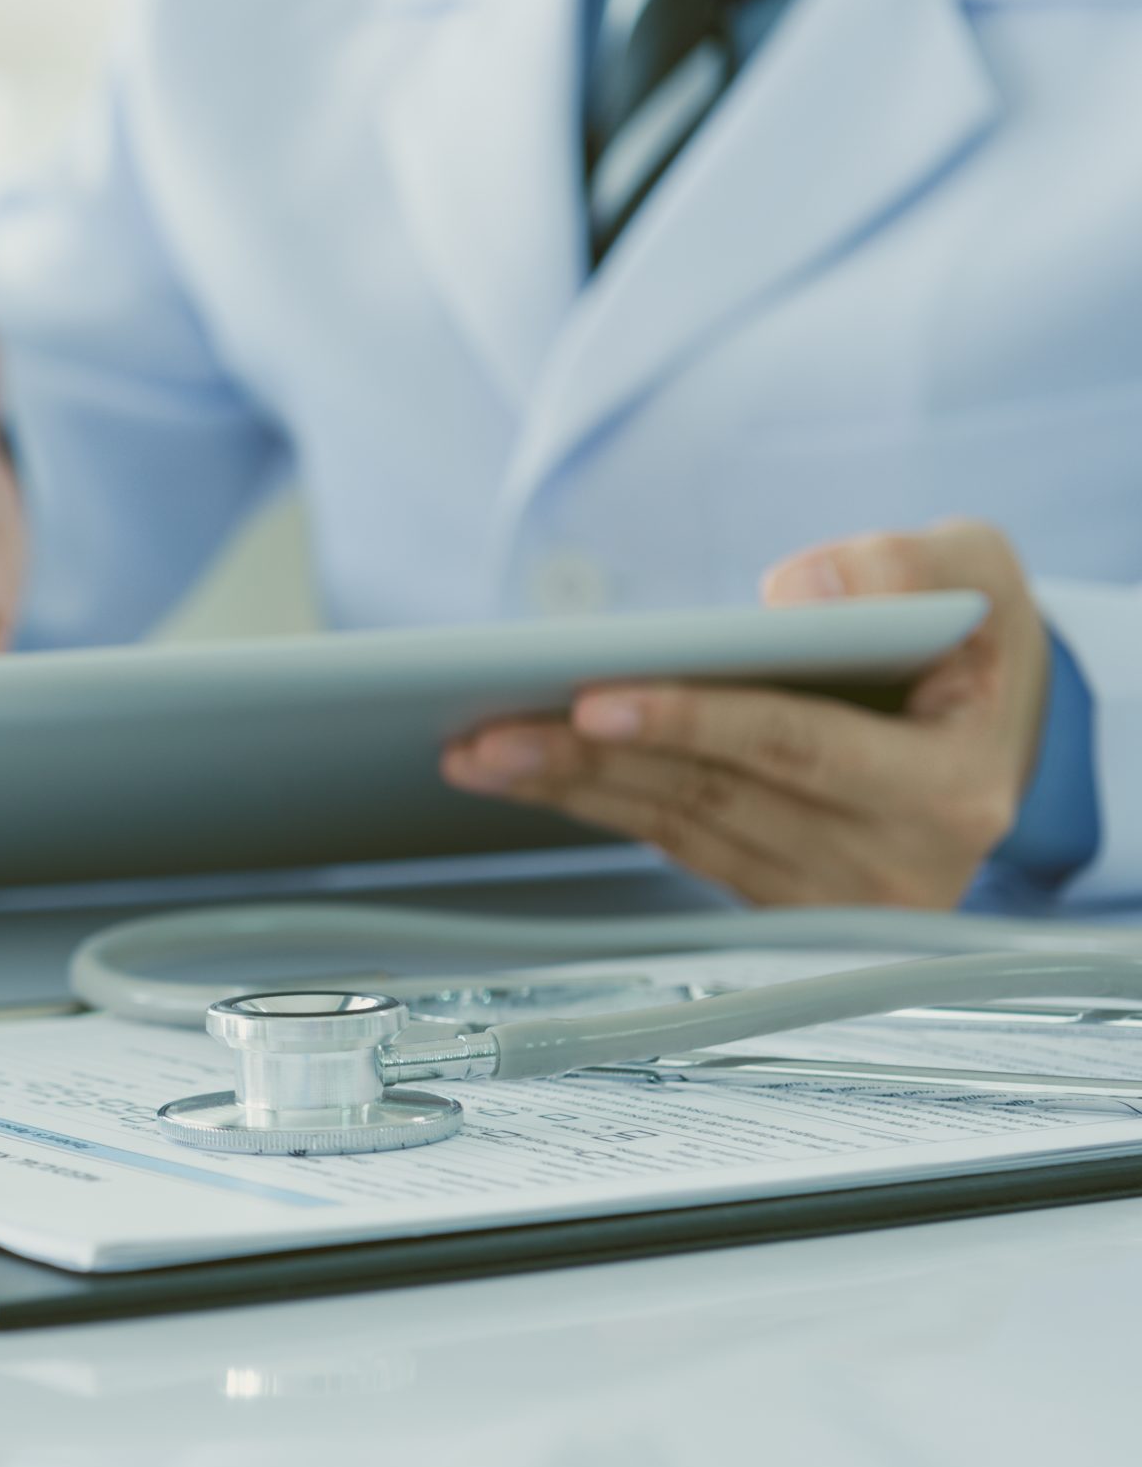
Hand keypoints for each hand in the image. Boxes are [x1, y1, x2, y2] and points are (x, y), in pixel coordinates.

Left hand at [441, 521, 1051, 906]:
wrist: (990, 729)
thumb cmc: (970, 642)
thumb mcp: (980, 576)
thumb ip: (909, 569)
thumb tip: (798, 593)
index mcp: (949, 788)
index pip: (796, 746)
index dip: (694, 719)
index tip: (598, 696)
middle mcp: (890, 860)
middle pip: (711, 797)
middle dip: (589, 759)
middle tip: (489, 730)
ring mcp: (829, 893)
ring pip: (674, 829)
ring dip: (568, 786)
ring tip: (477, 748)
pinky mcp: (775, 898)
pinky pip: (669, 845)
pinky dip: (594, 802)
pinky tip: (523, 772)